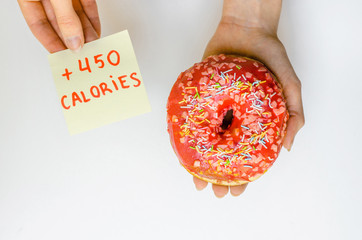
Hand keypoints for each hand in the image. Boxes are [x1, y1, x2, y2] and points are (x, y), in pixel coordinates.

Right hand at [18, 0, 100, 52]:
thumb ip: (65, 17)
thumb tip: (74, 42)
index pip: (38, 26)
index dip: (52, 43)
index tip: (64, 58)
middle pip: (58, 23)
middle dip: (72, 40)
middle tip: (82, 55)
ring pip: (74, 15)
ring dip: (84, 32)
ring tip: (93, 46)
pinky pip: (85, 3)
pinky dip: (91, 17)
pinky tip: (95, 31)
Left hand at [195, 0, 304, 197]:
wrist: (246, 30)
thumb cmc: (271, 58)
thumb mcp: (291, 88)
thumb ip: (293, 117)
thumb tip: (287, 148)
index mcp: (251, 122)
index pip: (245, 155)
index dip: (242, 176)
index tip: (236, 192)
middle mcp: (231, 119)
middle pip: (222, 154)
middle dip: (219, 177)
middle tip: (215, 192)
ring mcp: (214, 109)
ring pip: (204, 142)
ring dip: (200, 164)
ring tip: (197, 181)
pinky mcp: (199, 97)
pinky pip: (191, 120)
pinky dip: (186, 137)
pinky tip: (183, 153)